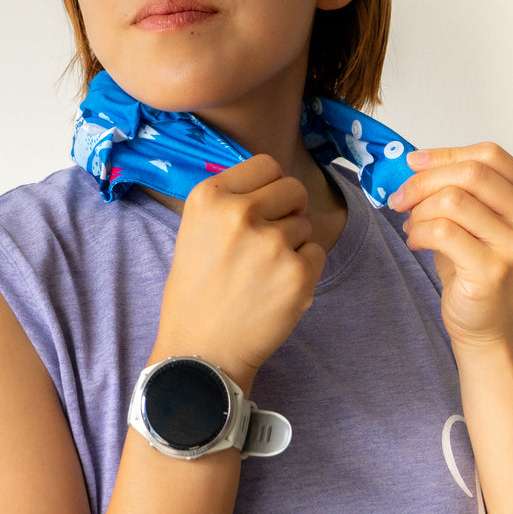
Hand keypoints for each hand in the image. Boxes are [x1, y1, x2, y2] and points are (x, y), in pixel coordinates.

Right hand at [153, 154, 325, 391]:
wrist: (202, 349)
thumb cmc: (197, 289)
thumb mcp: (195, 229)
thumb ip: (230, 200)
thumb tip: (274, 182)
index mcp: (209, 197)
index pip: (266, 164)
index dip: (268, 187)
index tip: (261, 208)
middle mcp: (239, 213)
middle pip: (293, 188)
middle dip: (288, 210)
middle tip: (268, 239)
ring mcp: (271, 243)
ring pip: (305, 224)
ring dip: (293, 244)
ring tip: (263, 272)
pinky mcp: (297, 273)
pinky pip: (317, 252)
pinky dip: (304, 269)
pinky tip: (276, 288)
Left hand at [388, 143, 512, 348]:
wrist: (488, 323)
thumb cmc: (475, 265)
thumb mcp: (475, 217)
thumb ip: (458, 186)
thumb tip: (416, 161)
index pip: (490, 155)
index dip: (445, 155)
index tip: (413, 162)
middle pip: (470, 174)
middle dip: (424, 182)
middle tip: (400, 198)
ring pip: (452, 200)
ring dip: (419, 211)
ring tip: (413, 227)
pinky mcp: (494, 270)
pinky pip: (442, 231)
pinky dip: (418, 232)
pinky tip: (417, 242)